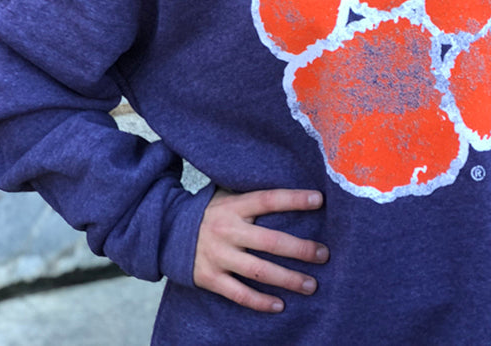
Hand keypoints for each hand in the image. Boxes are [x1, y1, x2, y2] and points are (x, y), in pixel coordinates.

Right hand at [193, 187, 328, 312]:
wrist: (167, 231)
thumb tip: (288, 185)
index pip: (268, 199)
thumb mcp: (226, 195)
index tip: (318, 200)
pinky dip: (260, 302)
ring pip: (259, 271)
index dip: (293, 199)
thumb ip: (251, 195)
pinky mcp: (210, 278)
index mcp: (234, 206)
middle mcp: (227, 230)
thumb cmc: (209, 212)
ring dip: (287, 279)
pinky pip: (239, 293)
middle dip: (299, 249)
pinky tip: (280, 305)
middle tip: (324, 255)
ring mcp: (218, 255)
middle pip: (269, 241)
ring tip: (311, 285)